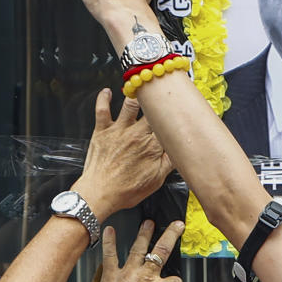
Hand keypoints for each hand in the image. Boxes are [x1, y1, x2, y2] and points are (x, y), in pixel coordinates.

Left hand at [65, 220, 184, 281]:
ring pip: (139, 248)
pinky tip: (109, 231)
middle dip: (172, 235)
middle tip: (177, 225)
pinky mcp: (111, 275)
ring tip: (148, 223)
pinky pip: (110, 255)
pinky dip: (109, 242)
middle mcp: (146, 277)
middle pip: (163, 251)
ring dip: (144, 234)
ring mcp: (128, 273)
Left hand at [71, 89, 172, 220]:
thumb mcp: (156, 180)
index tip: (182, 107)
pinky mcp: (102, 131)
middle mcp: (138, 133)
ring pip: (131, 104)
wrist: (99, 195)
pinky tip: (107, 91)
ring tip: (143, 86)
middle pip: (153, 110)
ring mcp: (119, 130)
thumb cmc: (126, 191)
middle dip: (161, 99)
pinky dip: (104, 98)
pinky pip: (102, 109)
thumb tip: (182, 149)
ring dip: (138, 93)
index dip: (176, 114)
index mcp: (153, 145)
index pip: (169, 124)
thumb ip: (171, 162)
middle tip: (166, 91)